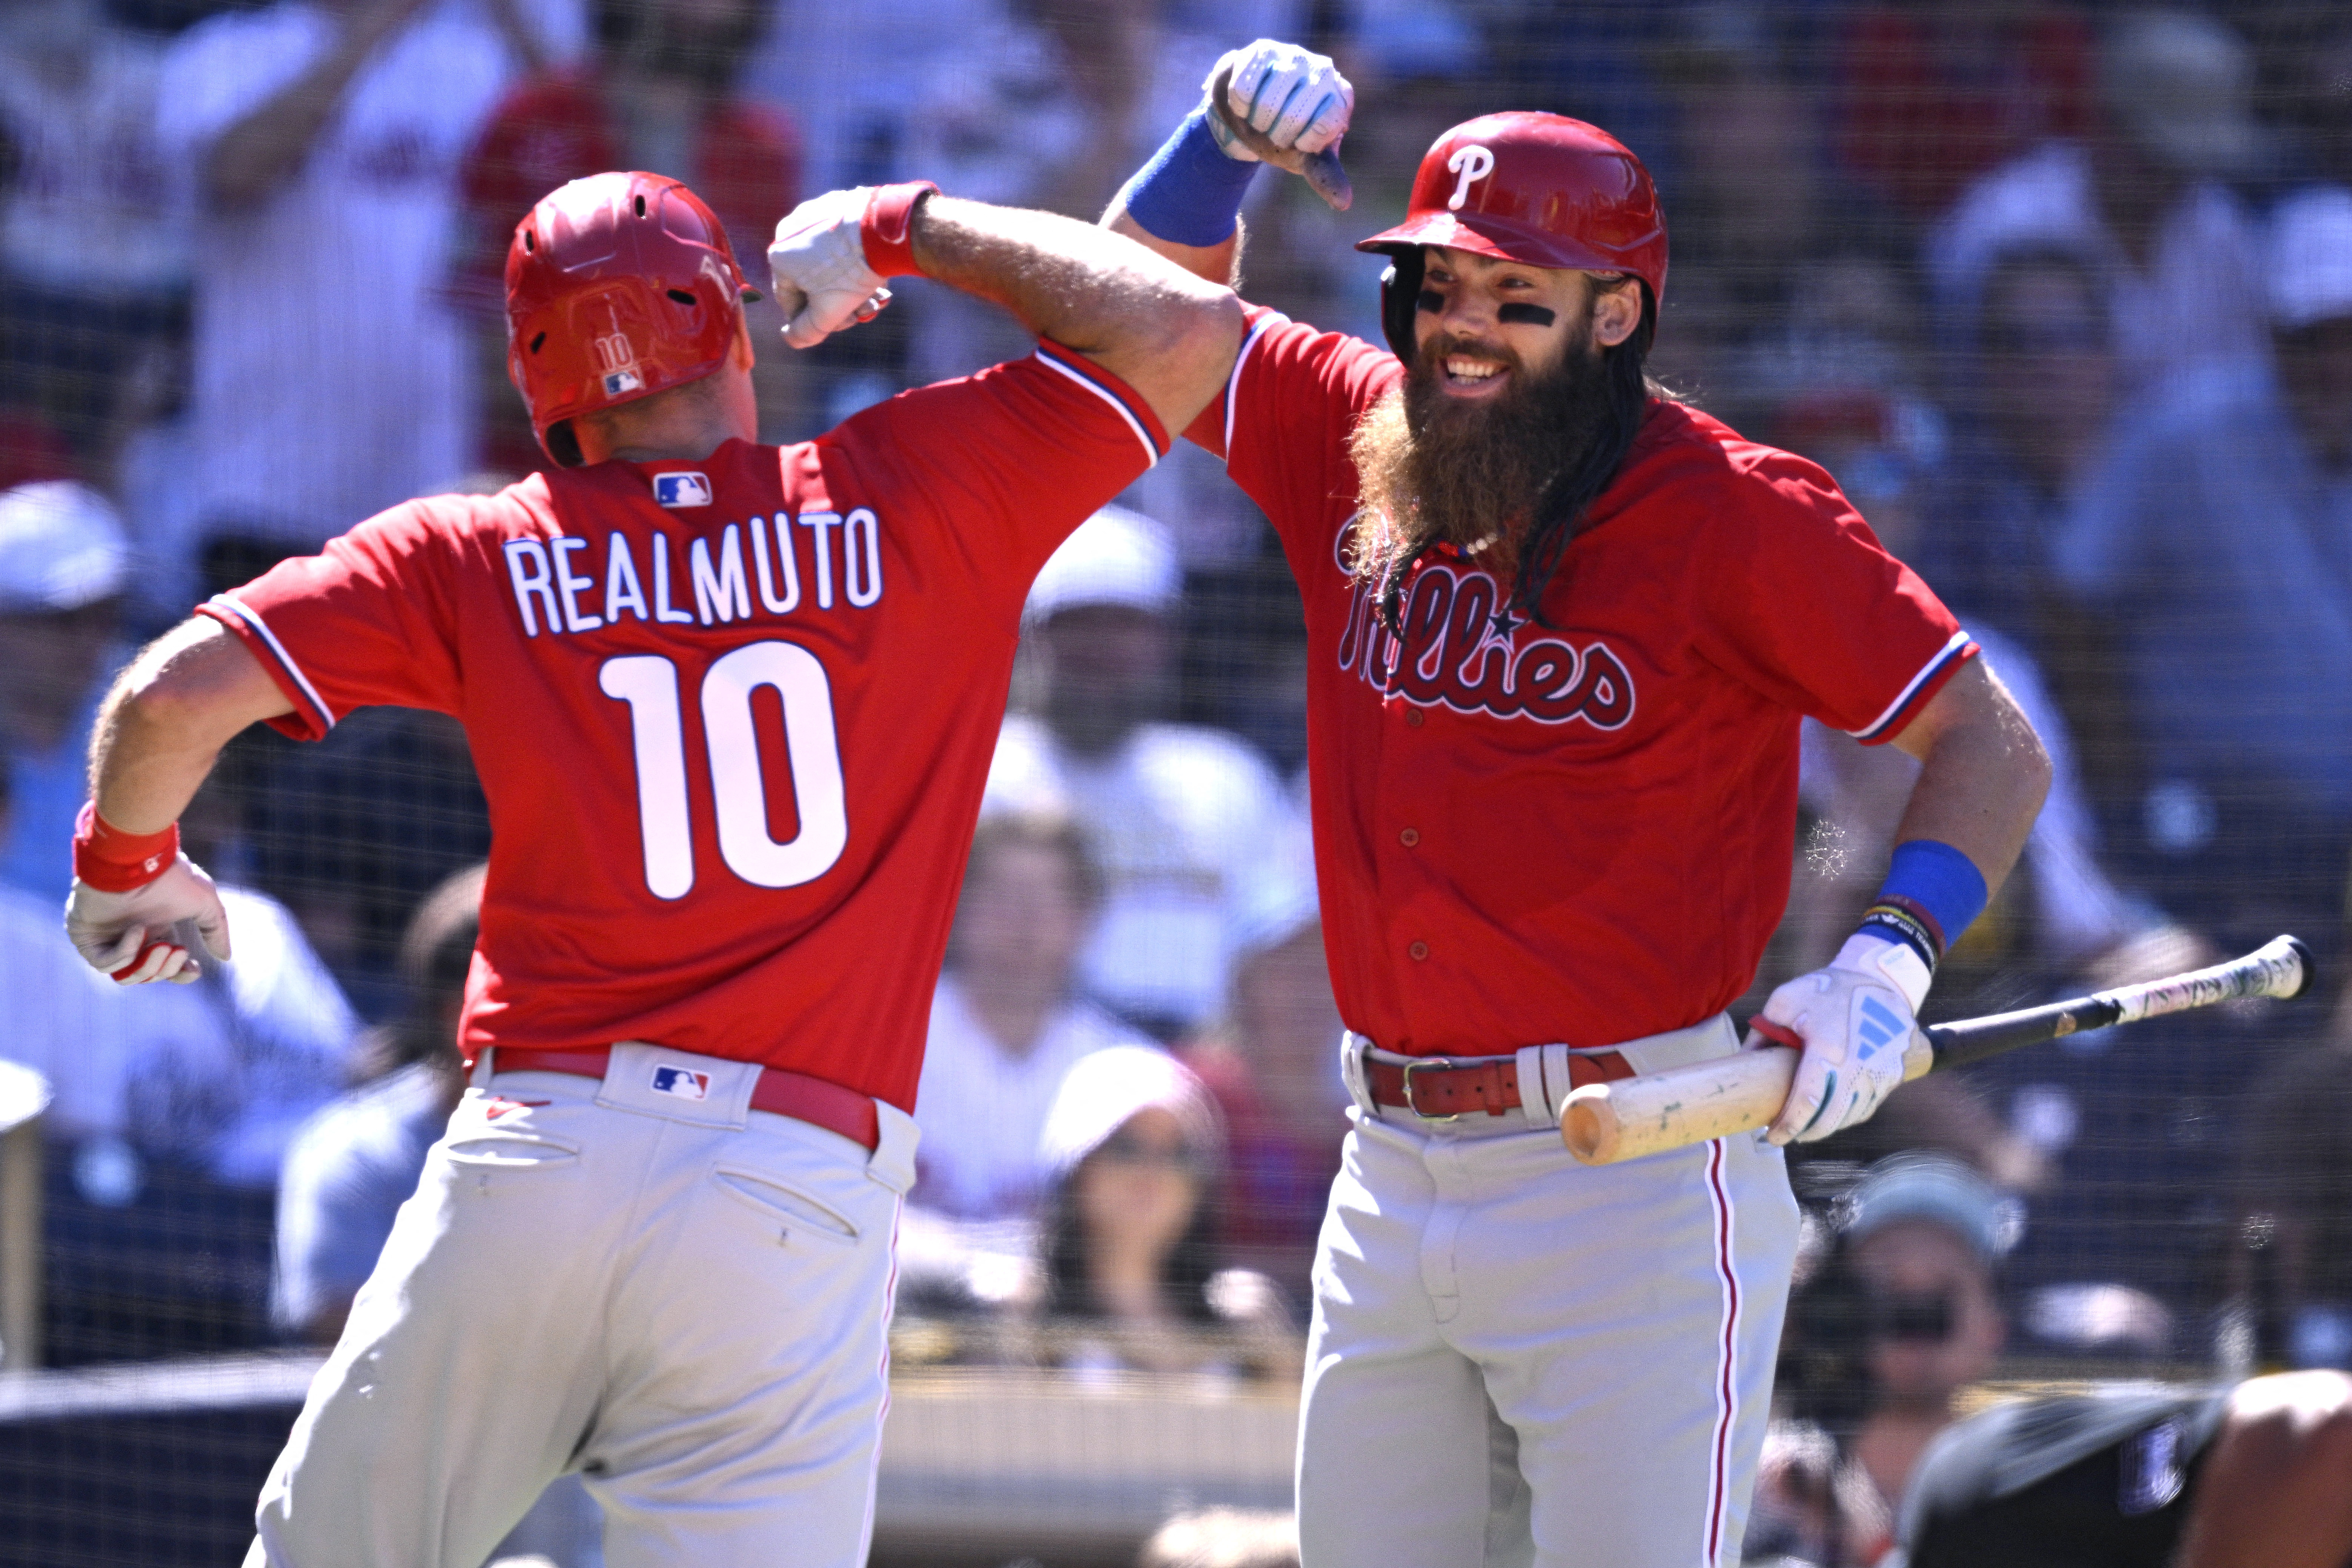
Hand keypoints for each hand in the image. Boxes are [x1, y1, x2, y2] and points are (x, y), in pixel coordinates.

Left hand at [66, 855, 231, 984]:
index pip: (164, 968)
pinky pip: (103, 964)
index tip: (195, 969)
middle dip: (166, 969)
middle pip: (147, 976)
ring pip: (124, 976)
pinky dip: (124, 952)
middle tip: (176, 949)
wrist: (138, 861)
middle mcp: (130, 938)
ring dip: (148, 966)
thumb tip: (225, 957)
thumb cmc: (170, 877)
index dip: (179, 974)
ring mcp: (106, 939)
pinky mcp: (86, 938)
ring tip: (161, 944)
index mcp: (155, 931)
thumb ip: (215, 930)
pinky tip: (136, 930)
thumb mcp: (204, 903)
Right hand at [766, 188, 893, 349]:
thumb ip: (806, 331)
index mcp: (779, 257)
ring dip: (854, 286)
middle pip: (815, 282)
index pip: (790, 300)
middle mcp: (790, 231)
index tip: (842, 324)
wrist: (883, 230)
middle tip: (868, 311)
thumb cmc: (851, 273)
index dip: (815, 320)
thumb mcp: (827, 313)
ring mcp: (814, 214)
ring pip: (832, 263)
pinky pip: (842, 241)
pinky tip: (879, 271)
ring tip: (881, 295)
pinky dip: (857, 260)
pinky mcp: (838, 203)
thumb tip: (791, 338)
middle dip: (842, 303)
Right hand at [1205, 40, 1353, 162]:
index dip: (1305, 141)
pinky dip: (1240, 104)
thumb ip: (1323, 176)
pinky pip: (1245, 86)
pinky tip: (1245, 102)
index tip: (1299, 142)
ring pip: (1268, 99)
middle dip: (1278, 134)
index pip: (1328, 123)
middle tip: (1275, 132)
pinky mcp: (1264, 51)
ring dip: (1257, 120)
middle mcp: (1323, 71)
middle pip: (1296, 113)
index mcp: (1340, 98)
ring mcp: (1294, 57)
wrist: (1248, 113)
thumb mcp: (1303, 157)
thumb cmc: (1281, 136)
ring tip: (1260, 117)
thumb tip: (1344, 203)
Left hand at [1760, 937, 1918, 1144]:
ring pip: (1851, 1115)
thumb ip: (1762, 1034)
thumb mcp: (1784, 1001)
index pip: (1807, 1100)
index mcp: (1828, 1048)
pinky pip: (1867, 1105)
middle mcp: (1859, 1065)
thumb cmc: (1827, 989)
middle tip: (1785, 1134)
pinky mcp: (1894, 1074)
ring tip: (1805, 1124)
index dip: (1788, 1124)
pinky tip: (1831, 1112)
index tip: (1772, 1136)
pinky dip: (1847, 1114)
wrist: (1880, 980)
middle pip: (1831, 1118)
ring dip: (1827, 1125)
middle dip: (1805, 1132)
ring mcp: (1880, 1072)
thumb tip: (1743, 1064)